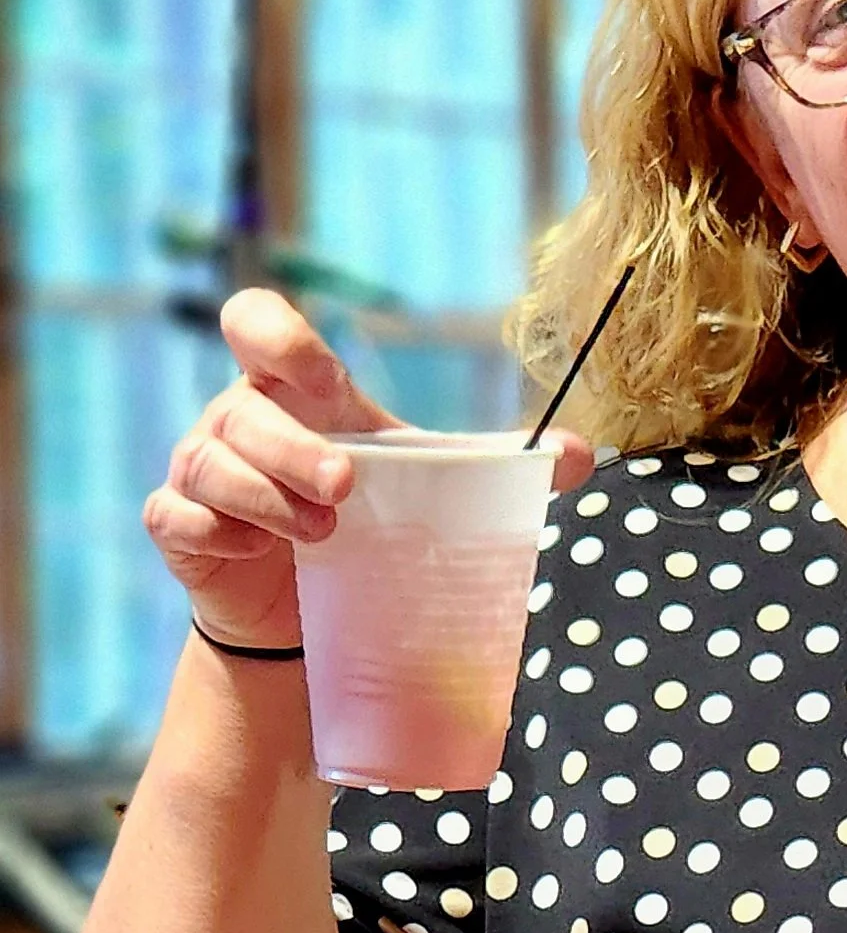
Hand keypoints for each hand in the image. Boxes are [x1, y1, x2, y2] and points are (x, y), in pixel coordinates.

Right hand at [145, 289, 593, 654]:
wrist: (306, 609)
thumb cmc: (365, 521)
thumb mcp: (427, 485)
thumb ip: (495, 464)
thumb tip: (583, 456)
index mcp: (290, 389)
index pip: (255, 323)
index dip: (275, 335)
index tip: (321, 378)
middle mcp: (236, 417)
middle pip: (244, 411)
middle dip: (295, 451)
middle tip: (346, 492)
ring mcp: (199, 469)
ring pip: (209, 464)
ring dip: (266, 500)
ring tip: (322, 536)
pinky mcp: (178, 526)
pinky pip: (176, 516)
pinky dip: (215, 533)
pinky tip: (255, 553)